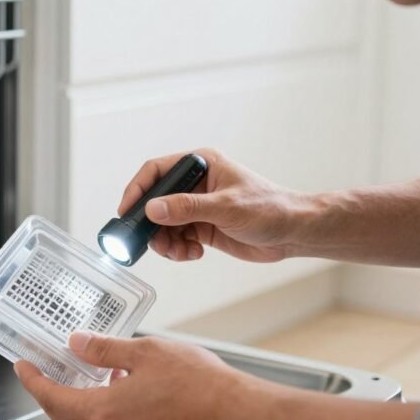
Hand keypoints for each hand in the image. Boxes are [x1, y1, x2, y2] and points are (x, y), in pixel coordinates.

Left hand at [14, 332, 258, 419]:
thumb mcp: (144, 352)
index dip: (33, 381)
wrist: (236, 412)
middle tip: (43, 374)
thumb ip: (104, 349)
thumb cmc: (198, 384)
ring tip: (83, 376)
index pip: (53, 399)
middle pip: (65, 419)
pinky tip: (118, 390)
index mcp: (105, 412)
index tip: (24, 367)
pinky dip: (104, 413)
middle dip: (50, 395)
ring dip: (79, 404)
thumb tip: (78, 344)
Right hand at [120, 148, 309, 262]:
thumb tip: (153, 209)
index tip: (127, 212)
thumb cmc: (270, 209)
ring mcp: (198, 207)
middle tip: (154, 243)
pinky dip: (178, 249)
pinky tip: (193, 253)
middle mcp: (196, 184)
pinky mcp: (203, 227)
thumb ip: (187, 208)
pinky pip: (177, 238)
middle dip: (152, 225)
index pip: (157, 171)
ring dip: (165, 241)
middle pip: (156, 202)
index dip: (138, 190)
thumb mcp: (226, 207)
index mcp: (201, 165)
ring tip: (178, 252)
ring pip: (164, 224)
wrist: (293, 233)